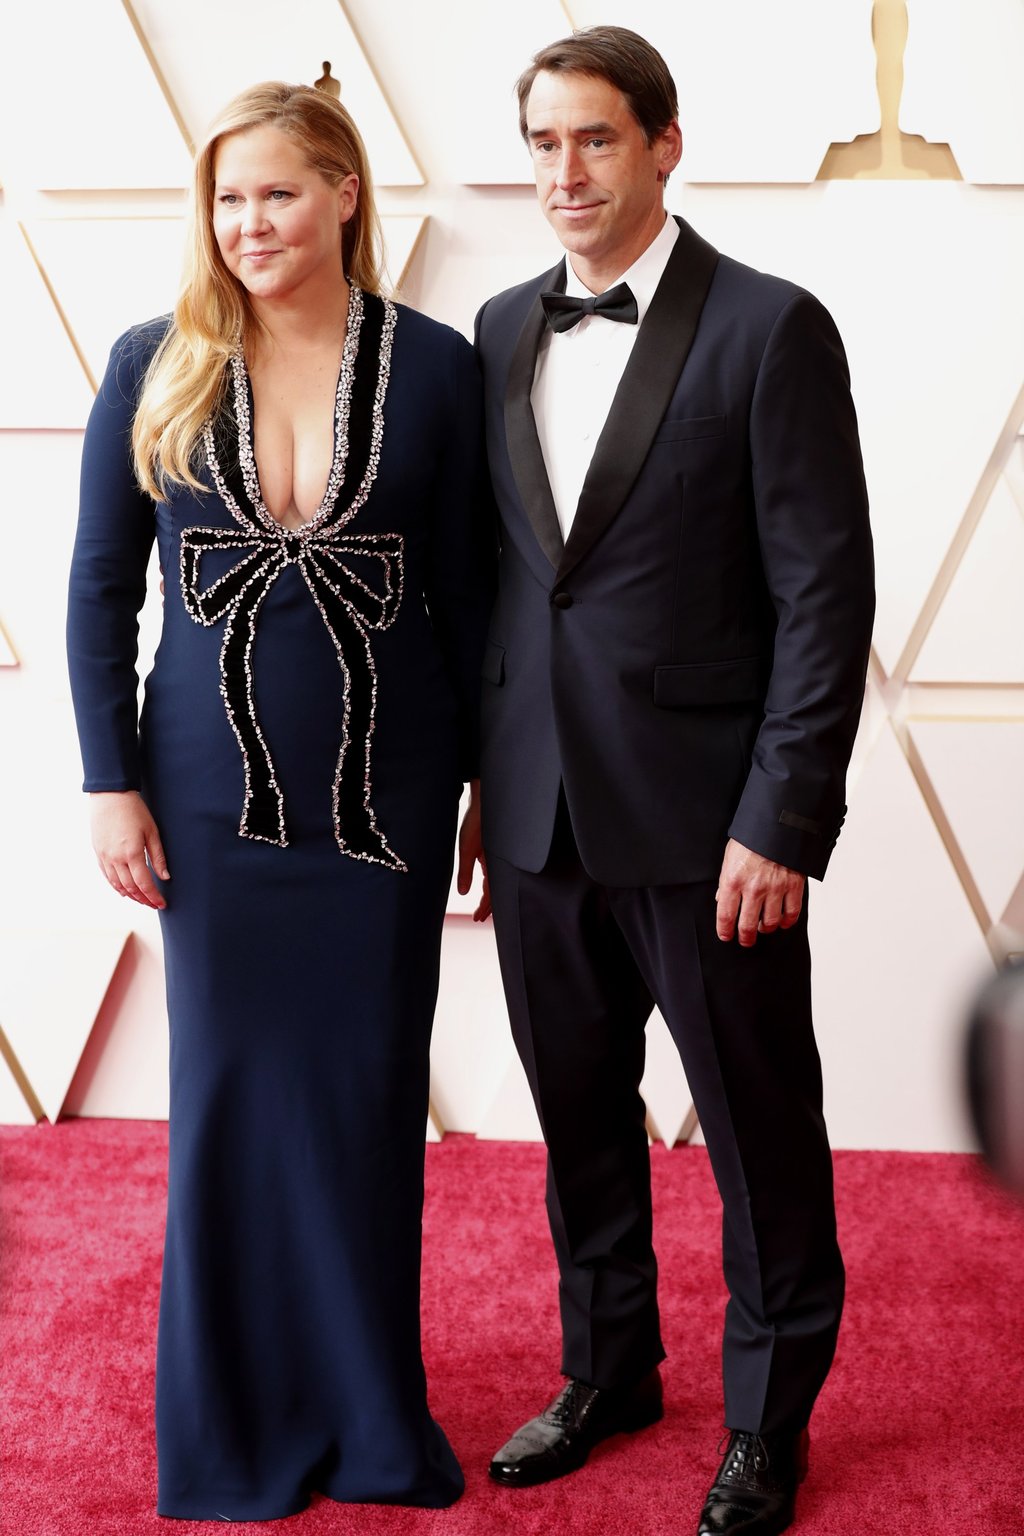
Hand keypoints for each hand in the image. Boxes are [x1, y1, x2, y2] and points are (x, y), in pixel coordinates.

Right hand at [90, 791, 169, 909]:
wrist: (110, 796)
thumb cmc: (134, 810)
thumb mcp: (152, 832)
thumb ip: (158, 857)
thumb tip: (165, 877)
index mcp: (132, 853)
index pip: (144, 884)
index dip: (153, 897)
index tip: (162, 904)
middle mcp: (116, 859)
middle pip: (130, 888)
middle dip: (143, 899)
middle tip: (154, 904)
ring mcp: (105, 857)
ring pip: (117, 885)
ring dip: (131, 896)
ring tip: (142, 900)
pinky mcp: (98, 853)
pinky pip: (107, 876)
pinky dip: (116, 886)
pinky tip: (124, 890)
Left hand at [456, 779, 490, 921]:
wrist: (484, 798)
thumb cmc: (476, 821)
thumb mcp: (467, 848)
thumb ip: (465, 872)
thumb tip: (464, 893)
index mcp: (493, 864)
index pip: (491, 894)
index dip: (485, 908)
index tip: (477, 919)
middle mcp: (498, 862)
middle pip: (496, 890)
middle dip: (489, 905)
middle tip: (480, 918)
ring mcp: (498, 855)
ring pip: (497, 881)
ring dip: (491, 895)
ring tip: (484, 907)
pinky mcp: (495, 848)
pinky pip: (497, 870)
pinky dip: (493, 881)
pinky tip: (489, 883)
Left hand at [715, 838, 803, 946]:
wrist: (778, 823)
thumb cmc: (751, 839)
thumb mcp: (729, 856)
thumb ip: (726, 881)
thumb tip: (722, 900)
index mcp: (733, 880)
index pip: (725, 916)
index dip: (725, 932)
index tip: (726, 936)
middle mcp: (753, 888)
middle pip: (748, 926)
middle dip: (745, 938)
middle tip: (744, 940)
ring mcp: (775, 888)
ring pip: (770, 923)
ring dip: (765, 929)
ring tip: (762, 928)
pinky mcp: (794, 886)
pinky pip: (792, 913)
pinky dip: (787, 922)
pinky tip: (782, 922)